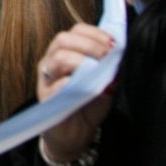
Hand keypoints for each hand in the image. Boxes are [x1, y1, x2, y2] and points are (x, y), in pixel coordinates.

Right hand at [36, 24, 115, 161]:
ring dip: (82, 60)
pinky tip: (90, 88)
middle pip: (63, 39)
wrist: (74, 135)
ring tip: (99, 69)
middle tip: (107, 55)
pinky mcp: (45, 97)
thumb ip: (109, 69)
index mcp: (65, 53)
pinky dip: (75, 83)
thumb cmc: (87, 105)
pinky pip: (58, 85)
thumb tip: (119, 57)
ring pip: (58, 58)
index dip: (94, 33)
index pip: (75, 31)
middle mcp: (51, 61)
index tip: (113, 44)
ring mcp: (46, 79)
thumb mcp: (103, 83)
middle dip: (89, 44)